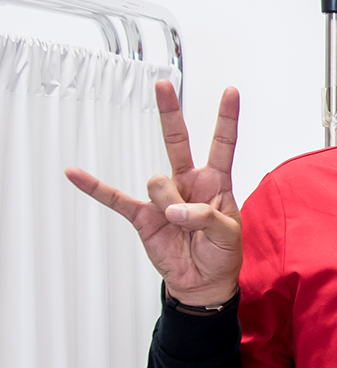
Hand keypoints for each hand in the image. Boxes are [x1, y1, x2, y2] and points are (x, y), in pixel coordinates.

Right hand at [65, 81, 241, 305]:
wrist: (202, 282)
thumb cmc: (222, 254)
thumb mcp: (228, 234)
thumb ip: (207, 217)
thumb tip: (176, 209)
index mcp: (215, 182)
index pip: (222, 144)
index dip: (226, 118)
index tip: (230, 91)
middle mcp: (188, 183)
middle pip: (177, 141)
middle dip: (170, 113)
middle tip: (162, 85)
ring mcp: (164, 197)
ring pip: (158, 183)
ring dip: (169, 205)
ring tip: (179, 225)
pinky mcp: (143, 215)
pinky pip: (115, 198)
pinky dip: (94, 187)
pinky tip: (75, 174)